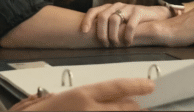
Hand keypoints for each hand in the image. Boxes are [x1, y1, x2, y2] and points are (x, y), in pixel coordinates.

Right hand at [10, 78, 154, 110]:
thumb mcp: (44, 102)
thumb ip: (65, 98)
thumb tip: (73, 98)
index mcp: (80, 96)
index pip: (116, 88)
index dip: (136, 86)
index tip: (149, 85)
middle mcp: (90, 111)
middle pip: (125, 108)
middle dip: (133, 106)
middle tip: (138, 104)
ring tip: (130, 110)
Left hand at [81, 3, 169, 46]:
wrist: (154, 15)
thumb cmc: (133, 22)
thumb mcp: (119, 23)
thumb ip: (107, 27)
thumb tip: (92, 40)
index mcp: (109, 8)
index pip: (94, 11)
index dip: (87, 20)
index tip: (84, 31)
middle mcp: (117, 6)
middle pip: (102, 17)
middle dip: (101, 33)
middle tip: (105, 44)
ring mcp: (128, 7)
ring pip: (114, 20)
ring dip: (113, 35)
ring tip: (117, 45)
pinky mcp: (139, 11)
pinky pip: (130, 25)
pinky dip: (127, 36)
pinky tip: (128, 43)